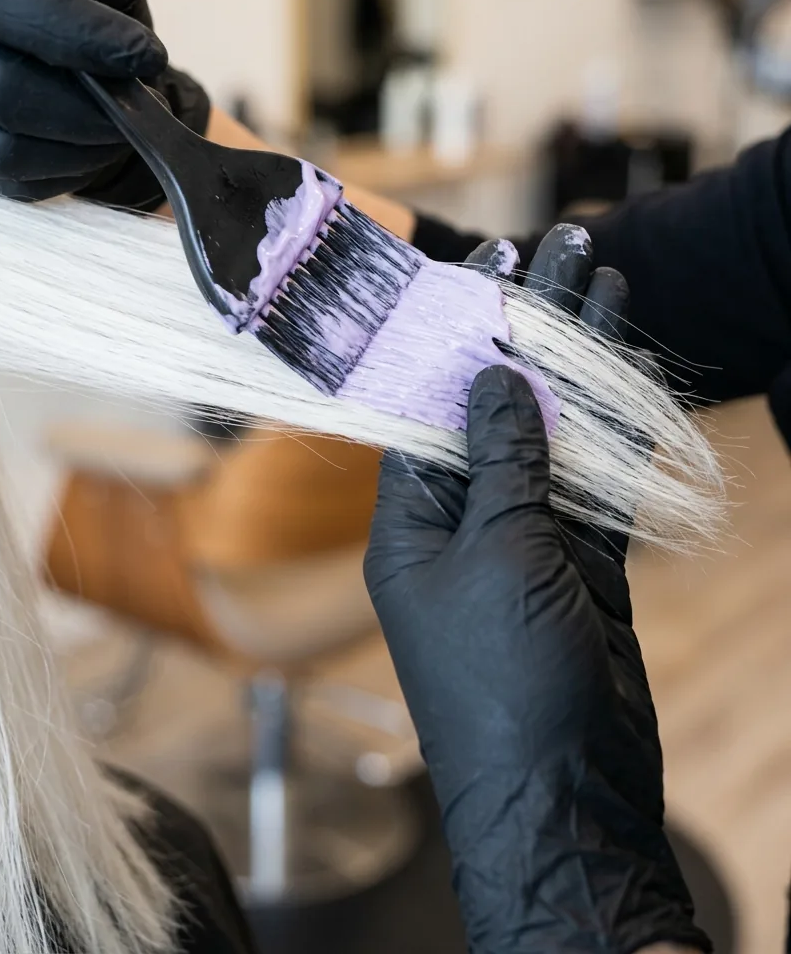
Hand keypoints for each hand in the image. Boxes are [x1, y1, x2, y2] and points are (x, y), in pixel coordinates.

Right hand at [0, 0, 209, 206]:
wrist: (62, 40)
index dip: (70, 30)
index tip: (144, 52)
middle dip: (88, 103)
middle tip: (145, 98)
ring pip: (3, 147)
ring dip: (84, 143)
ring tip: (127, 120)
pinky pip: (13, 181)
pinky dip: (70, 168)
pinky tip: (99, 141)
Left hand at [364, 229, 710, 953]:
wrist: (565, 793)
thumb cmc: (503, 683)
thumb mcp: (495, 557)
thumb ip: (501, 462)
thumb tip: (493, 376)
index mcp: (409, 517)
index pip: (429, 401)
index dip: (462, 331)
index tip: (492, 264)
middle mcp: (461, 519)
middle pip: (497, 403)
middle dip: (529, 328)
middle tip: (563, 244)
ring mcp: (525, 538)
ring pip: (553, 432)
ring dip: (579, 362)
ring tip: (602, 278)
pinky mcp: (579, 563)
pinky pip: (596, 479)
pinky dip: (615, 426)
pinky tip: (628, 365)